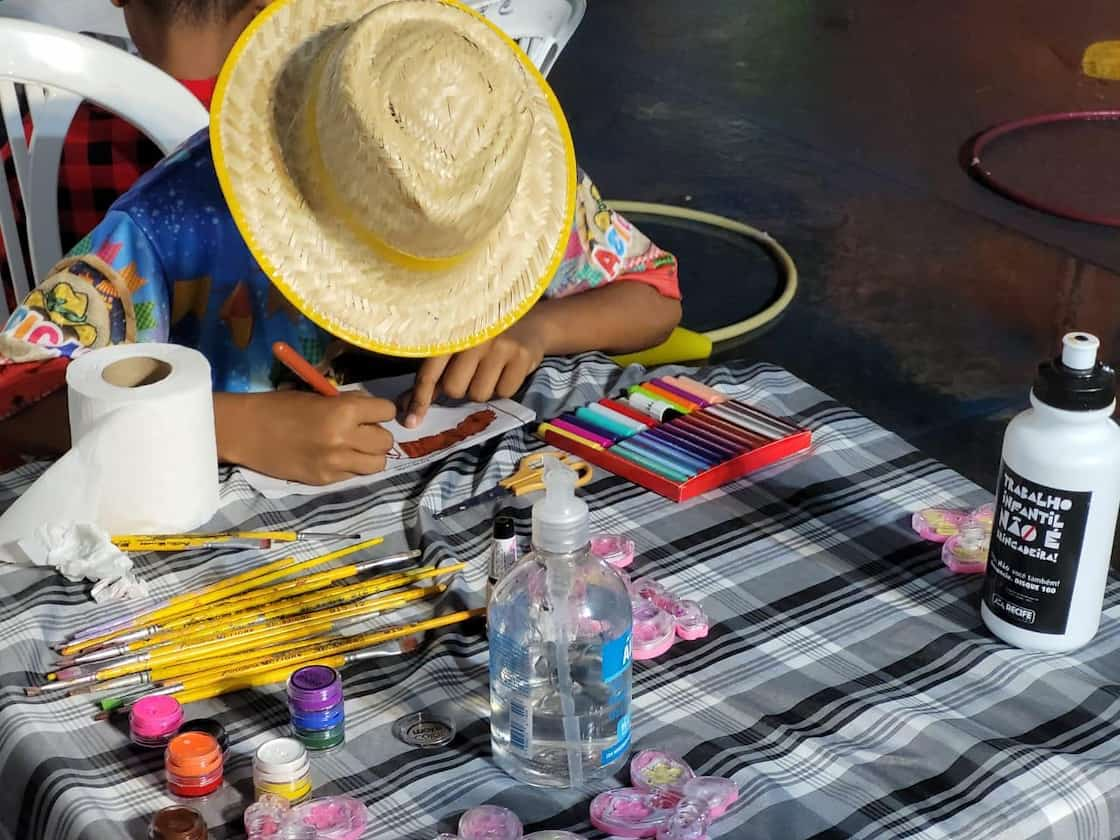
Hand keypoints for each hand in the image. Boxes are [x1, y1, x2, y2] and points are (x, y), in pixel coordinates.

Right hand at [215, 390, 394, 484]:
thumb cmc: (281, 406)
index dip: (381, 411)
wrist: (246, 431)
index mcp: (343, 412)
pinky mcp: (325, 480)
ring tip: (353, 448)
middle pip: (386, 442)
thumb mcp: (319, 396)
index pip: (387, 411)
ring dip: (369, 455)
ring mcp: (335, 464)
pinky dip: (350, 467)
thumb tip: (372, 409)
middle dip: (378, 435)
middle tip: (363, 431)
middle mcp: (344, 439)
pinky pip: (354, 475)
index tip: (372, 412)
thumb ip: (349, 403)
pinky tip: (333, 458)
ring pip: (377, 465)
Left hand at [404, 318, 548, 427]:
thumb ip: (432, 376)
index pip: (429, 373)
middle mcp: (472, 337)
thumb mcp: (457, 350)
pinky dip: (504, 388)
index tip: (411, 422)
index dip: (420, 399)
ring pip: (478, 395)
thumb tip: (404, 406)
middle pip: (454, 389)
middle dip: (461, 389)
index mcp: (451, 334)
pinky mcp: (520, 356)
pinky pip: (503, 393)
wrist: (530, 322)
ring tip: (492, 370)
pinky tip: (508, 370)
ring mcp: (498, 345)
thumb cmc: (485, 340)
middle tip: (473, 372)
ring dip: (484, 390)